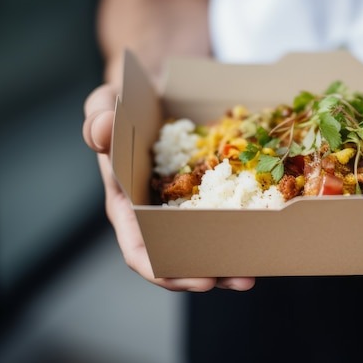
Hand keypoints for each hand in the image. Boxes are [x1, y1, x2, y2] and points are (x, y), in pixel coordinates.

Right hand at [83, 83, 255, 291]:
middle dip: (210, 272)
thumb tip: (101, 130)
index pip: (140, 250)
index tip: (197, 280)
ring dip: (231, 257)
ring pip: (207, 239)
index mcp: (127, 203)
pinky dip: (243, 220)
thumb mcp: (104, 105)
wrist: (154, 82)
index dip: (165, 270)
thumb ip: (97, 119)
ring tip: (257, 268)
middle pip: (180, 254)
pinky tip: (265, 227)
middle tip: (242, 280)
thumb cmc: (123, 101)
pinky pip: (226, 208)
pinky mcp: (210, 184)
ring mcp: (185, 199)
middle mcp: (157, 209)